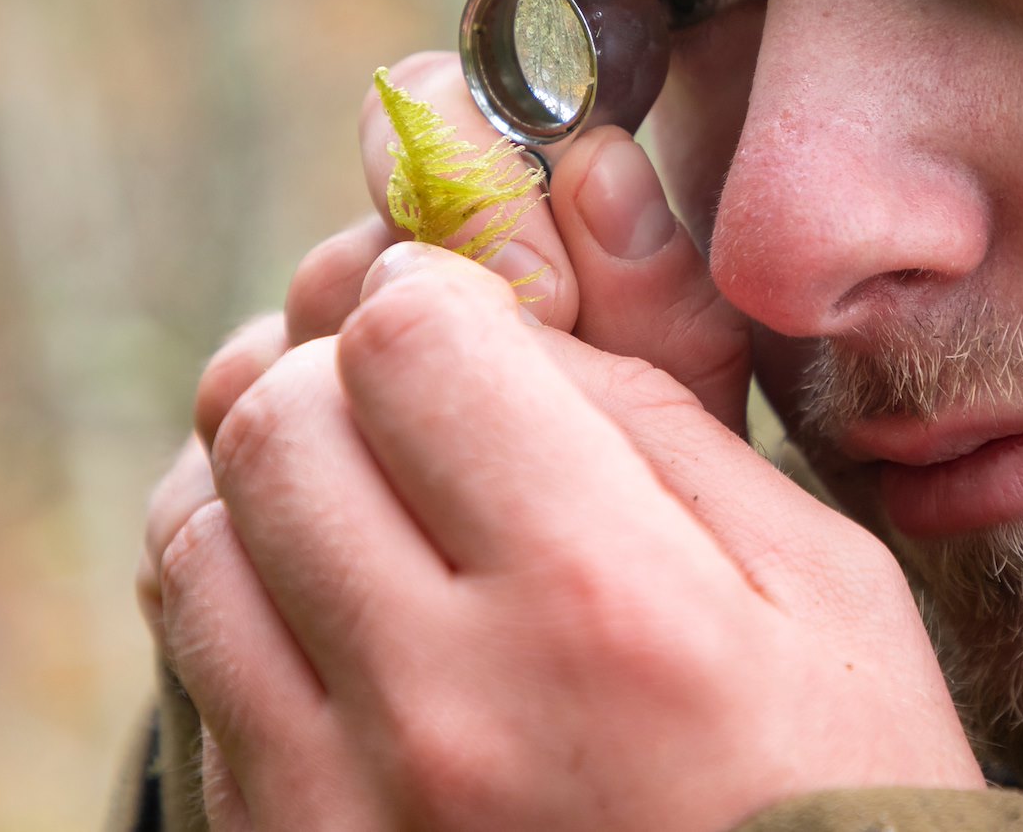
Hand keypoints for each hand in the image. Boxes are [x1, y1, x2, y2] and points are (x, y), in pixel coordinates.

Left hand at [139, 52, 982, 830]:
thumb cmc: (830, 791)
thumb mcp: (821, 588)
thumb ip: (669, 407)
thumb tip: (546, 247)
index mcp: (601, 600)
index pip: (414, 339)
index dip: (443, 292)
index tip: (481, 323)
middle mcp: (440, 702)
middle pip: (277, 419)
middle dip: (346, 370)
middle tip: (424, 404)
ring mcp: (338, 802)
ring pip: (197, 537)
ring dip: (273, 477)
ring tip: (372, 497)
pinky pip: (192, 669)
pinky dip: (244, 594)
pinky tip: (340, 607)